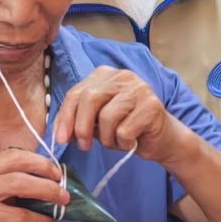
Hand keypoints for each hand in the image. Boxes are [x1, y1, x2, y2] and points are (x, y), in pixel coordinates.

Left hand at [51, 68, 190, 164]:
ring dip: (107, 138)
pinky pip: (124, 130)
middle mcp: (122, 76)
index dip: (65, 117)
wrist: (162, 140)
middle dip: (81, 127)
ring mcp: (139, 89)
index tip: (60, 139)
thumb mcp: (98, 122)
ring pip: (107, 117)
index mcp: (105, 75)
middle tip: (83, 146)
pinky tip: (132, 141)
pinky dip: (124, 143)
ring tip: (117, 141)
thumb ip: (79, 120)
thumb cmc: (127, 129)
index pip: (76, 92)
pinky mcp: (151, 106)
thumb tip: (59, 133)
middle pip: (90, 98)